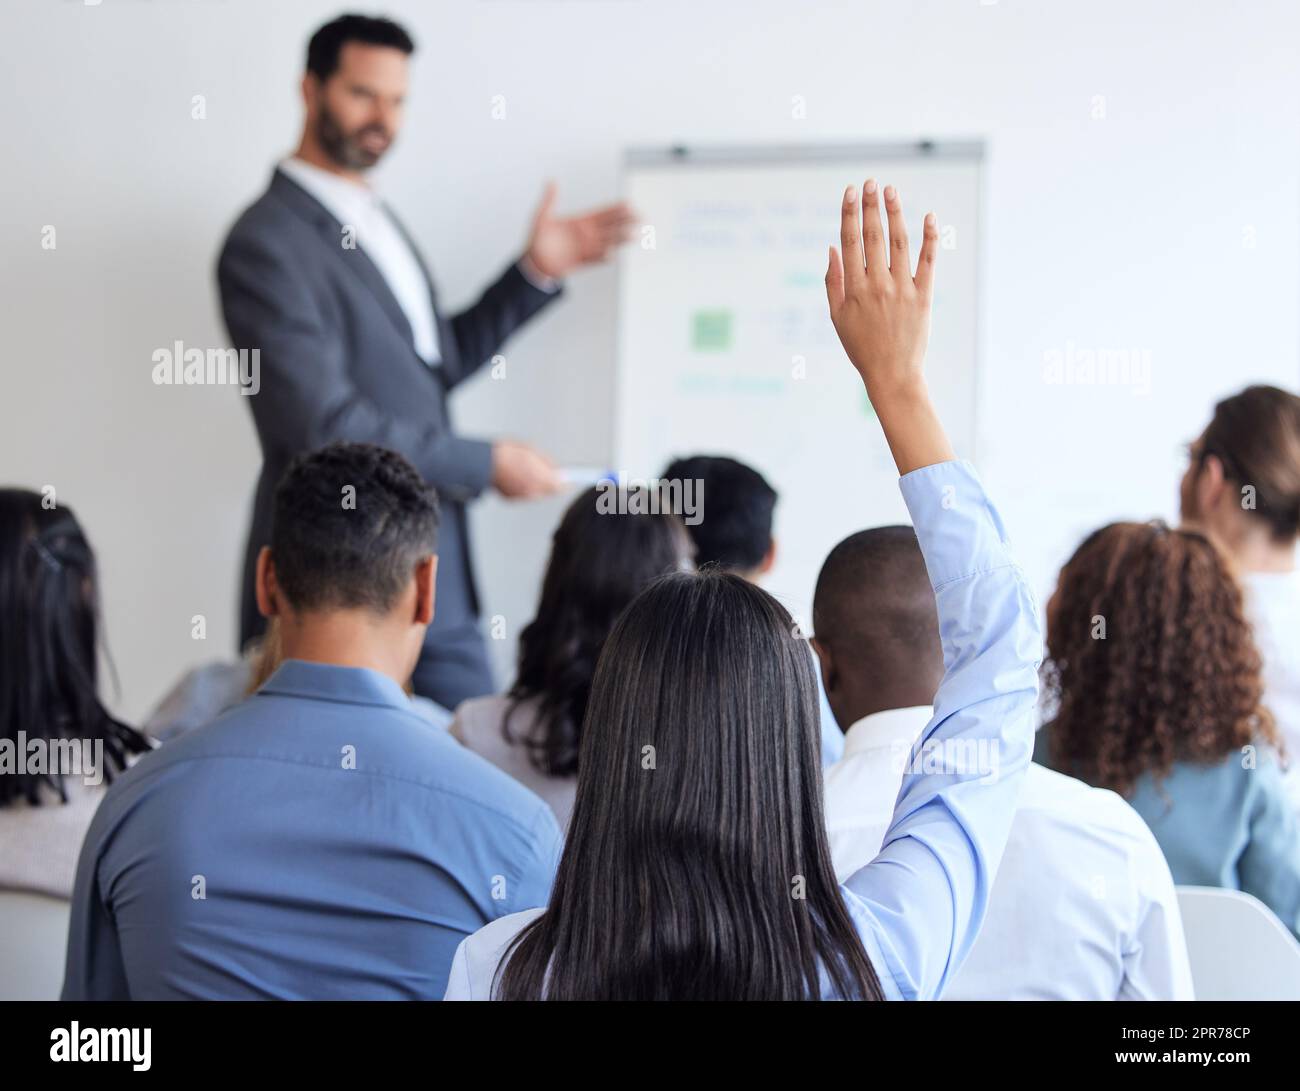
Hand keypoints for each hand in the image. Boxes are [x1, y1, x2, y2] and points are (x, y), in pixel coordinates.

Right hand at [491, 440, 563, 498]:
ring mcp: (522, 497)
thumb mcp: (532, 451)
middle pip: (547, 491)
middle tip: (541, 470)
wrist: (485, 462)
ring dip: (533, 485)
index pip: (561, 487)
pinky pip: (521, 494)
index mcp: (542, 479)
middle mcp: (534, 491)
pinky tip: (515, 476)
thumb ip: (547, 463)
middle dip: (546, 482)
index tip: (566, 480)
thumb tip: (556, 469)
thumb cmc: (507, 453)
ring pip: (535, 493)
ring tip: (524, 470)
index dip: (563, 483)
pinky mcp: (511, 499)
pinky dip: (521, 487)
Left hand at [524, 183, 636, 279]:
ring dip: (620, 239)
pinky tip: (611, 254)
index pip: (604, 213)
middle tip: (641, 218)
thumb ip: (549, 200)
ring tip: (633, 236)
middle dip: (626, 222)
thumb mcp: (541, 216)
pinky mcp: (582, 261)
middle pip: (612, 226)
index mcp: (582, 221)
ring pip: (608, 242)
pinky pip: (595, 259)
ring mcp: (587, 248)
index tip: (629, 204)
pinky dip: (602, 256)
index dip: (617, 209)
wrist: (535, 261)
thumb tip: (552, 180)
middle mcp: (588, 234)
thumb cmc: (537, 238)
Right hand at [826, 180, 953, 474]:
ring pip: (898, 243)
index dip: (849, 214)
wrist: (892, 374)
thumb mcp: (837, 318)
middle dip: (871, 206)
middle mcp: (876, 285)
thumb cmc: (861, 347)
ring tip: (891, 190)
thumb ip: (832, 282)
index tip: (850, 192)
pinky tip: (928, 216)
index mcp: (853, 289)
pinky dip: (929, 237)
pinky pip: (928, 261)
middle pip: (873, 236)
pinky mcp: (923, 297)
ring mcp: (901, 289)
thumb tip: (831, 249)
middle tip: (870, 182)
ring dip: (895, 213)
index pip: (850, 242)